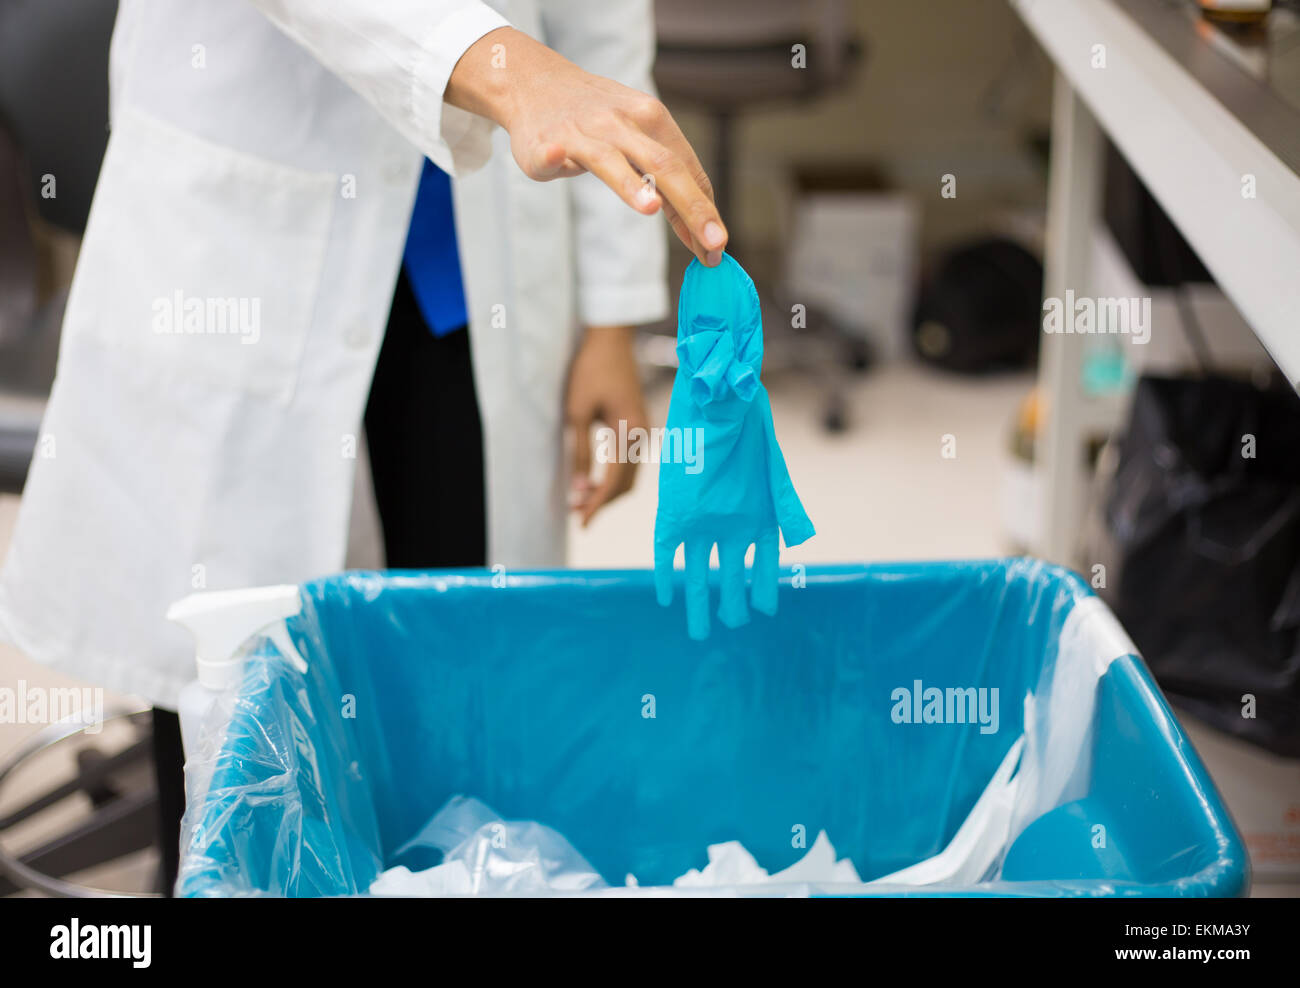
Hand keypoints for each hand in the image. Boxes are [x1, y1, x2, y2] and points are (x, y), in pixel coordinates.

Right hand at [446, 27, 727, 266]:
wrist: (535, 83)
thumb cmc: (596, 122)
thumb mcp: (637, 140)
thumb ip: (664, 181)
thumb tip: (700, 232)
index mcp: (652, 121)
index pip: (687, 169)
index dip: (704, 210)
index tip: (717, 246)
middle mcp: (622, 123)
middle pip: (663, 166)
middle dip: (692, 206)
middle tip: (712, 242)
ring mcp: (583, 132)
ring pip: (611, 159)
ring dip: (631, 184)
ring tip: (652, 208)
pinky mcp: (547, 142)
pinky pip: (552, 151)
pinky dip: (554, 156)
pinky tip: (556, 159)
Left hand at [565, 325, 646, 525]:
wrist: (612, 339)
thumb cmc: (592, 370)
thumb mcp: (578, 412)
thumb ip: (581, 452)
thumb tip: (580, 489)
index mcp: (629, 430)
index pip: (615, 480)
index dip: (598, 504)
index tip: (583, 522)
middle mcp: (642, 435)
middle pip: (625, 484)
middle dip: (601, 502)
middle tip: (576, 515)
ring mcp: (644, 431)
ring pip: (629, 476)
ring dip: (607, 491)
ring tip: (580, 501)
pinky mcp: (639, 427)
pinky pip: (630, 463)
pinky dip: (613, 477)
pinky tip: (594, 481)